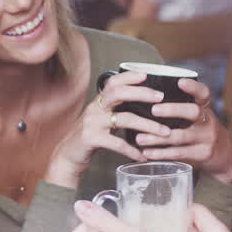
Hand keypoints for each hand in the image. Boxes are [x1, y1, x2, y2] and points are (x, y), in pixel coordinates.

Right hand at [46, 71, 170, 186]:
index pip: (113, 83)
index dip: (129, 77)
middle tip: (160, 98)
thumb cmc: (89, 137)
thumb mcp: (100, 120)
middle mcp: (94, 109)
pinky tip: (142, 156)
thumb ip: (115, 111)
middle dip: (142, 94)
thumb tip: (142, 106)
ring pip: (124, 119)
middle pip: (119, 94)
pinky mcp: (92, 139)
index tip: (146, 75)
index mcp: (99, 103)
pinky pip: (118, 143)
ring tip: (164, 132)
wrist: (68, 156)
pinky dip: (132, 151)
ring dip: (148, 125)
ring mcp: (92, 123)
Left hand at [138, 77, 231, 183]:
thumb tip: (145, 98)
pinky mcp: (202, 154)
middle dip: (173, 110)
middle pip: (193, 112)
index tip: (180, 82)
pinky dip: (161, 153)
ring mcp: (206, 138)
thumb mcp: (197, 116)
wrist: (223, 154)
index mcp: (205, 107)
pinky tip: (148, 153)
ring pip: (181, 136)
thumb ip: (180, 107)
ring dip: (158, 137)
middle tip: (154, 110)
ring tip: (140, 138)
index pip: (203, 93)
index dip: (193, 87)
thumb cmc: (200, 129)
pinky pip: (180, 153)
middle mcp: (208, 121)